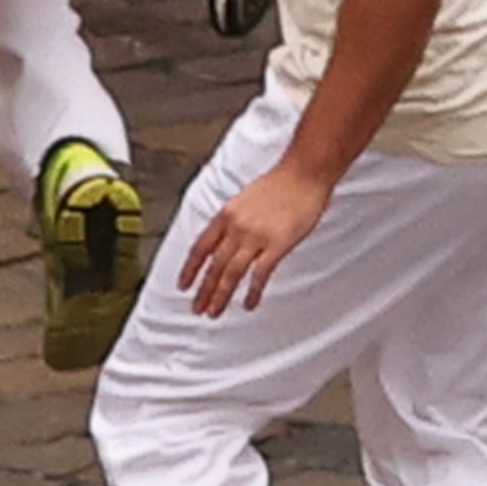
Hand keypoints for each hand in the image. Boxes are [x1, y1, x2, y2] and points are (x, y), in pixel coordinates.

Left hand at [179, 160, 333, 315]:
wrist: (303, 174)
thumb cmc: (281, 183)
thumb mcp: (247, 199)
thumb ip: (236, 220)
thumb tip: (232, 239)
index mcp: (225, 215)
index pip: (200, 247)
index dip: (190, 268)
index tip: (184, 284)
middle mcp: (235, 227)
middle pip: (214, 265)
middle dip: (203, 289)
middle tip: (197, 308)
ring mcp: (255, 237)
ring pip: (231, 272)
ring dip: (221, 295)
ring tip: (215, 311)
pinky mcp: (277, 245)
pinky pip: (260, 273)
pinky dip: (252, 291)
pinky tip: (248, 303)